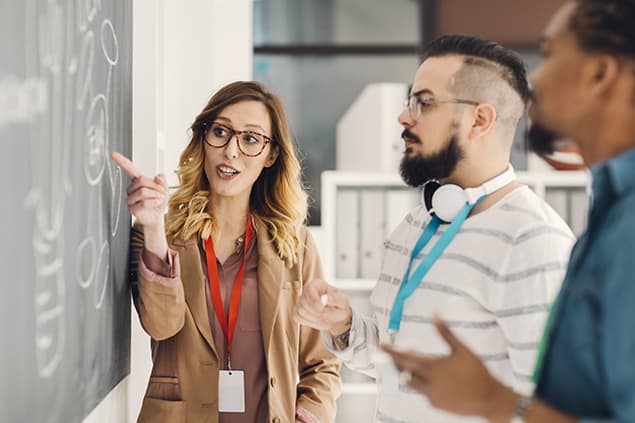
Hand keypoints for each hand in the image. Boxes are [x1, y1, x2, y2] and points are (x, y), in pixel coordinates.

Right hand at [111, 152, 167, 228]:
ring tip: (158, 199)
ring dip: (156, 196)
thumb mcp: (164, 189)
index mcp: (138, 181)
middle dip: (155, 187)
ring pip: (143, 192)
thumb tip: (159, 176)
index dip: (121, 161)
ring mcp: (130, 199)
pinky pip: (144, 203)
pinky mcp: (132, 209)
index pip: (129, 169)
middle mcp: (131, 189)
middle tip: (161, 193)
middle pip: (142, 181)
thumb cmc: (158, 201)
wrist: (157, 216)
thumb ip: (162, 181)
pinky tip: (155, 205)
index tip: (113, 154)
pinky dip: (154, 203)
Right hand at [294, 278, 351, 333]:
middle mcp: (307, 291)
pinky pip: (298, 317)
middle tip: (326, 314)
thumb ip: (336, 299)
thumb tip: (328, 298)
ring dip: (313, 318)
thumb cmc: (339, 306)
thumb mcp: (343, 302)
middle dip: (315, 311)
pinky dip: (308, 322)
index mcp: (318, 284)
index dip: (314, 300)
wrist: (335, 315)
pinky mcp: (298, 310)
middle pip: (303, 301)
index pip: (309, 288)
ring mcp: (301, 301)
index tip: (321, 308)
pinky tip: (317, 321)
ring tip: (324, 318)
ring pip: (301, 310)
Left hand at [381, 313, 514, 419]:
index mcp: (433, 366)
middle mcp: (428, 382)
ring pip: (410, 382)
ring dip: (407, 372)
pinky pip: (422, 392)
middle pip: (403, 370)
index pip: (404, 357)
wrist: (489, 397)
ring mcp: (431, 395)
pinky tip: (431, 378)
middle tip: (391, 354)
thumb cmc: (477, 372)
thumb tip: (436, 314)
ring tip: (410, 364)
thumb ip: (445, 331)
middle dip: (395, 361)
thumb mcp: (461, 348)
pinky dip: (421, 383)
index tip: (381, 346)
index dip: (391, 351)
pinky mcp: (435, 404)